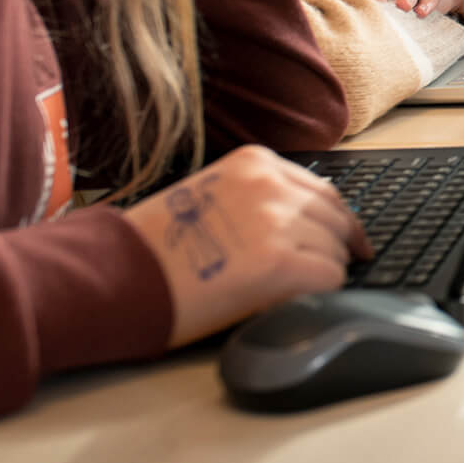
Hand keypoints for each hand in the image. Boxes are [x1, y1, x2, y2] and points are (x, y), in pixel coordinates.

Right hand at [122, 144, 370, 347]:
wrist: (114, 275)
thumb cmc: (152, 245)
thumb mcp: (210, 194)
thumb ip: (260, 196)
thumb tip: (310, 215)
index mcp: (255, 163)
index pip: (322, 189)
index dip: (338, 220)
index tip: (349, 238)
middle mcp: (271, 186)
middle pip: (336, 218)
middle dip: (338, 246)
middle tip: (335, 268)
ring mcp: (278, 223)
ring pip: (336, 250)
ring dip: (321, 272)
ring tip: (289, 289)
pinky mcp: (280, 264)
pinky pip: (330, 278)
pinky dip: (320, 292)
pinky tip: (292, 299)